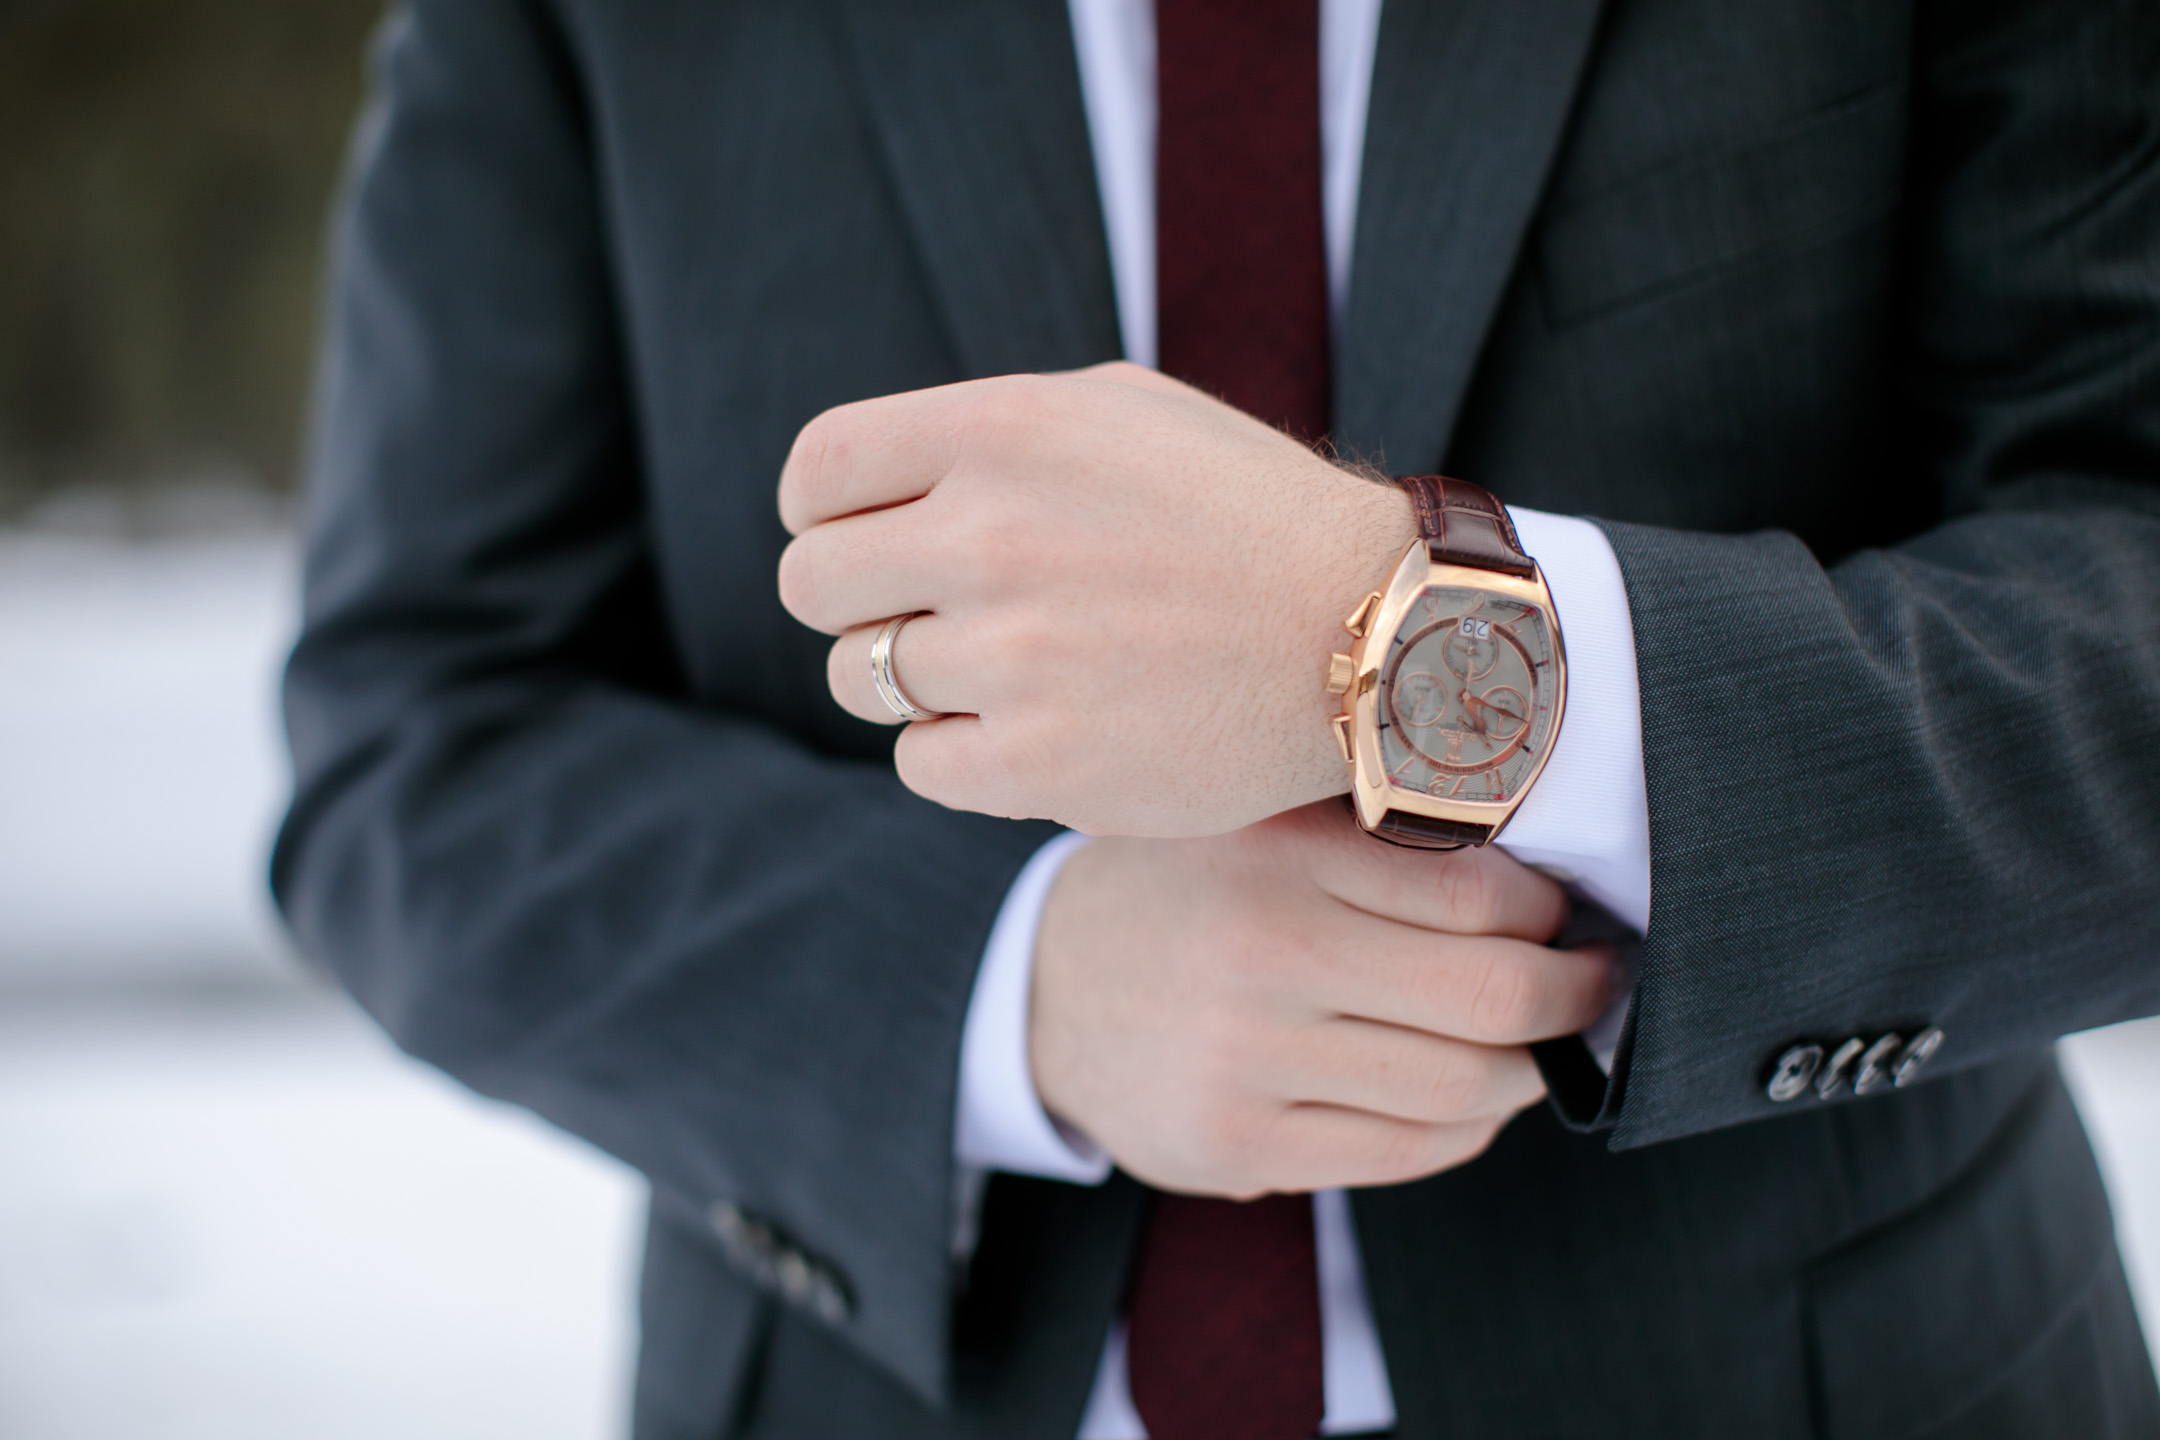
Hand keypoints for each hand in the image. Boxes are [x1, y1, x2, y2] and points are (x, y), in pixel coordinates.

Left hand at [776, 363, 1413, 837]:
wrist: (1375, 636)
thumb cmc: (1243, 516)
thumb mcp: (1120, 412)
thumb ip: (983, 434)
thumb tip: (860, 489)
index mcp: (1004, 431)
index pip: (815, 476)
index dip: (823, 514)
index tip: (864, 539)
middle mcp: (992, 536)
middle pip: (812, 586)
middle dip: (857, 601)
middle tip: (930, 614)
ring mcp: (1012, 657)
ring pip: (858, 680)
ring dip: (913, 680)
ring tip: (1007, 670)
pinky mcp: (1037, 767)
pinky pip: (918, 764)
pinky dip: (959, 755)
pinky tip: (1034, 730)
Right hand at [1028, 801, 1616, 1197]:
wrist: (1051, 989)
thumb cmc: (1194, 891)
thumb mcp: (1265, 822)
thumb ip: (1384, 835)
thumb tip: (1554, 884)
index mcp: (1276, 850)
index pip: (1481, 893)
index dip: (1553, 911)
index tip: (1567, 913)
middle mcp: (1260, 952)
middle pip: (1493, 996)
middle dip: (1576, 995)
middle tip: (1595, 980)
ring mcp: (1246, 1060)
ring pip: (1464, 1087)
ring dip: (1530, 1069)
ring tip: (1537, 1042)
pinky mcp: (1237, 1147)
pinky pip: (1409, 1150)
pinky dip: (1466, 1125)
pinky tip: (1465, 1092)